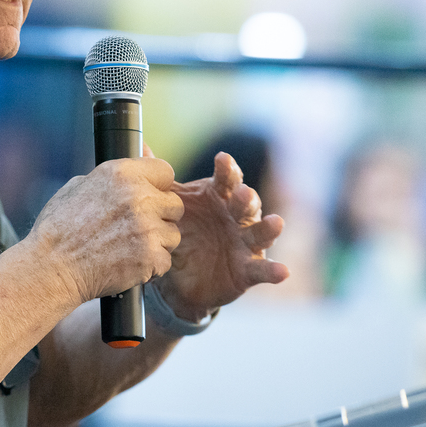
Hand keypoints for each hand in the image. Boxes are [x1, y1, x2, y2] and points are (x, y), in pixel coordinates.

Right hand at [29, 157, 183, 306]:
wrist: (51, 268)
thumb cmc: (58, 229)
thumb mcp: (79, 186)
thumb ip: (113, 175)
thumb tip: (139, 157)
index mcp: (122, 174)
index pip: (165, 171)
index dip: (157, 185)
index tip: (150, 195)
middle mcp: (139, 198)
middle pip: (174, 204)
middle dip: (160, 215)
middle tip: (138, 227)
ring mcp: (147, 228)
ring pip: (172, 234)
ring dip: (157, 242)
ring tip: (130, 247)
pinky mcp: (150, 257)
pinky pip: (165, 260)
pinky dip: (151, 266)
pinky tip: (129, 263)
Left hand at [155, 150, 288, 320]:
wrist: (180, 277)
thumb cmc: (184, 230)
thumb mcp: (172, 205)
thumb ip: (160, 180)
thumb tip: (142, 148)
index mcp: (219, 196)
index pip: (227, 179)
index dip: (227, 169)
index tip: (222, 159)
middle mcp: (237, 216)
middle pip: (247, 203)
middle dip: (247, 198)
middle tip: (243, 193)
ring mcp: (245, 242)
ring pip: (260, 232)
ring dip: (269, 228)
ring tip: (276, 223)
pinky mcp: (248, 269)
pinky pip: (262, 270)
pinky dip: (273, 271)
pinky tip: (283, 272)